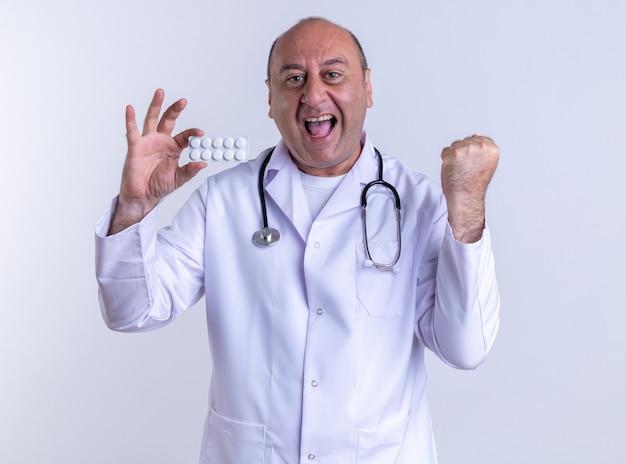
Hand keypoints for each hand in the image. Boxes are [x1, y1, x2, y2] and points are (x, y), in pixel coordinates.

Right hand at [109, 89, 205, 233]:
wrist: (143, 196)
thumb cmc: (159, 186)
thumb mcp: (179, 179)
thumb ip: (190, 170)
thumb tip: (203, 163)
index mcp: (173, 148)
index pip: (185, 136)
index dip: (193, 134)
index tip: (200, 134)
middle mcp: (161, 141)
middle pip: (169, 121)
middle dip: (175, 110)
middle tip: (183, 101)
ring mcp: (148, 142)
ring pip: (152, 119)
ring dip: (156, 106)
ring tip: (160, 93)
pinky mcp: (135, 146)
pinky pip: (132, 130)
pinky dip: (130, 119)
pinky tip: (130, 109)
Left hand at [440, 135, 498, 242]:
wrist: (466, 197)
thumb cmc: (474, 183)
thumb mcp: (485, 163)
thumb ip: (482, 149)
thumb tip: (474, 135)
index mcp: (492, 148)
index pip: (479, 139)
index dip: (473, 152)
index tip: (474, 163)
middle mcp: (480, 147)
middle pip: (465, 141)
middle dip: (463, 153)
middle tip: (466, 168)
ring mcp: (466, 149)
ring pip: (454, 145)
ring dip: (453, 156)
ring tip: (460, 169)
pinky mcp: (453, 154)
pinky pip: (445, 152)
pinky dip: (445, 160)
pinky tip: (453, 169)